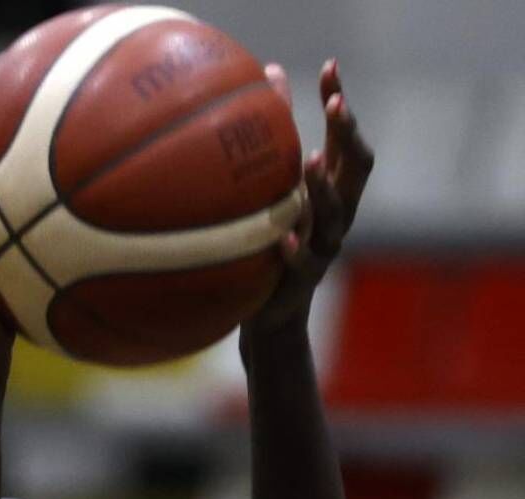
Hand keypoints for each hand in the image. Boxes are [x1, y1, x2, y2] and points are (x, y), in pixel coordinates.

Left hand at [244, 59, 374, 337]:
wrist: (270, 313)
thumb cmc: (270, 244)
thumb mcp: (271, 196)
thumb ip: (271, 150)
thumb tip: (259, 86)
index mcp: (328, 188)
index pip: (343, 138)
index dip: (340, 105)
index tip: (331, 68)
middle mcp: (335, 212)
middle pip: (356, 167)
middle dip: (349, 134)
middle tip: (337, 105)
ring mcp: (323, 244)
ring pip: (335, 213)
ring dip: (323, 188)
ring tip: (307, 163)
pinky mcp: (305, 277)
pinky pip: (303, 261)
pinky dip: (295, 248)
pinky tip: (281, 238)